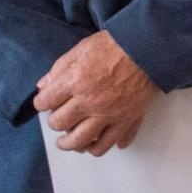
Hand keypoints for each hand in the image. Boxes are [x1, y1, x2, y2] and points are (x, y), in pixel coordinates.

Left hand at [33, 31, 159, 155]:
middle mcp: (89, 102)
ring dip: (70, 144)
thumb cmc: (117, 45)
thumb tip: (43, 86)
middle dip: (54, 123)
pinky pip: (109, 143)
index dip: (41, 103)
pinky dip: (99, 147)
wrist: (150, 49)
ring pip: (82, 142)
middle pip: (60, 124)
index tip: (44, 103)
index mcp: (76, 81)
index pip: (46, 102)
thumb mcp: (83, 48)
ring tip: (68, 142)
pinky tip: (94, 142)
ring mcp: (108, 114)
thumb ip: (60, 67)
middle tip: (57, 120)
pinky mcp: (126, 120)